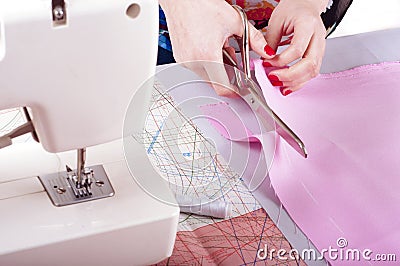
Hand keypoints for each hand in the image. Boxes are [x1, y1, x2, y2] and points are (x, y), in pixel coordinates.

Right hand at [159, 0, 275, 96]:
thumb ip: (255, 40)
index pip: (222, 87)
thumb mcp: (235, 22)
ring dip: (217, 67)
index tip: (242, 89)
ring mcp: (185, 61)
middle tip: (235, 59)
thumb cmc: (202, 6)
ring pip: (207, 75)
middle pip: (216, 81)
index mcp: (208, 55)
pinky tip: (210, 46)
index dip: (235, 91)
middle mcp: (194, 61)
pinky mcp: (180, 58)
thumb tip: (266, 51)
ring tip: (221, 47)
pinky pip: (197, 67)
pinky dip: (206, 62)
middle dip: (228, 74)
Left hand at [263, 0, 327, 94]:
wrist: (306, 4)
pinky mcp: (319, 54)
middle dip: (290, 75)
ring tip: (280, 85)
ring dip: (295, 81)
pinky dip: (300, 81)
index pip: (297, 49)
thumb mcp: (276, 21)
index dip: (281, 60)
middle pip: (310, 63)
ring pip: (313, 70)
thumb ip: (270, 41)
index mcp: (308, 24)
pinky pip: (312, 72)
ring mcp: (321, 46)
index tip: (267, 63)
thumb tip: (265, 61)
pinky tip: (288, 85)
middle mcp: (318, 36)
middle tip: (274, 78)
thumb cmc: (292, 9)